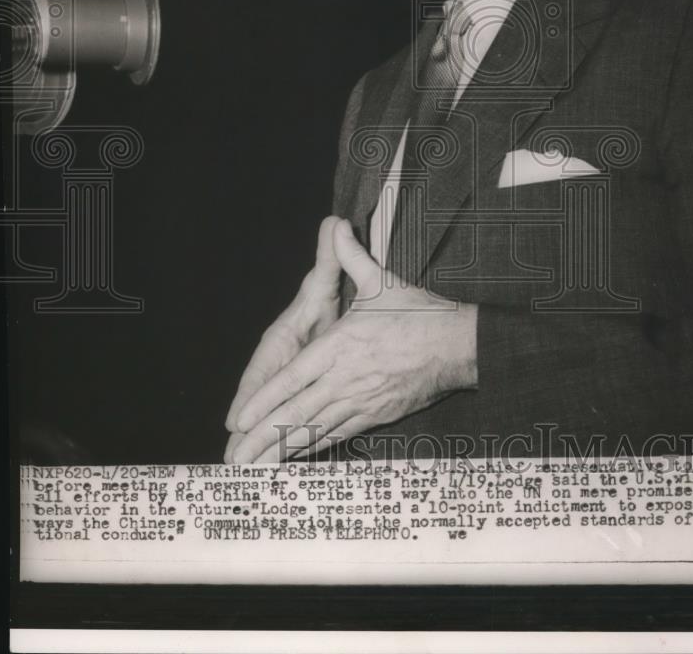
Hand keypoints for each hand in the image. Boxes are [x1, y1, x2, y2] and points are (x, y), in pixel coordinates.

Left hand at [227, 218, 476, 463]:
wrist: (459, 346)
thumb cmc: (419, 312)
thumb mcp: (381, 282)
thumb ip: (351, 257)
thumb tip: (336, 225)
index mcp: (341, 346)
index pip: (294, 378)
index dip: (265, 401)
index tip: (238, 421)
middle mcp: (346, 378)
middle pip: (297, 413)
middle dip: (262, 438)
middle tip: (234, 459)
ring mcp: (362, 400)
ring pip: (315, 429)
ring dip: (283, 449)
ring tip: (256, 467)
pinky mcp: (377, 414)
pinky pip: (338, 433)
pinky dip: (314, 445)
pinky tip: (297, 454)